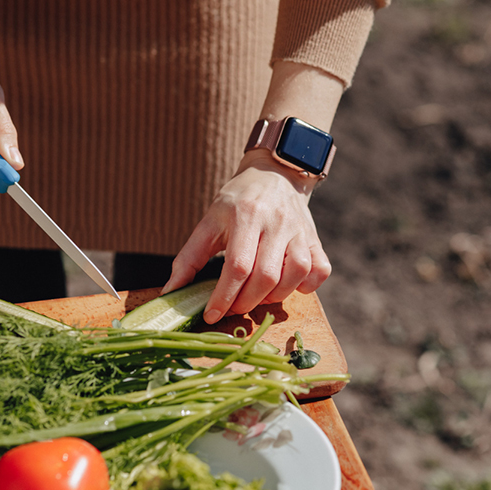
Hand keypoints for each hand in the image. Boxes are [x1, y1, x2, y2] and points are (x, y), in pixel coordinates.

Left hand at [162, 151, 331, 323]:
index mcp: (246, 216)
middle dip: (246, 302)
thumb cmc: (237, 201)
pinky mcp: (315, 239)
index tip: (213, 314)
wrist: (275, 174)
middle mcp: (277, 223)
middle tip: (233, 307)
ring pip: (295, 275)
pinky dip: (306, 286)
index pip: (238, 266)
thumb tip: (170, 292)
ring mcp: (300, 231)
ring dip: (274, 297)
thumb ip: (189, 258)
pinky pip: (320, 270)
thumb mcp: (209, 222)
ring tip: (256, 296)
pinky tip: (287, 286)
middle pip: (266, 277)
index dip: (225, 296)